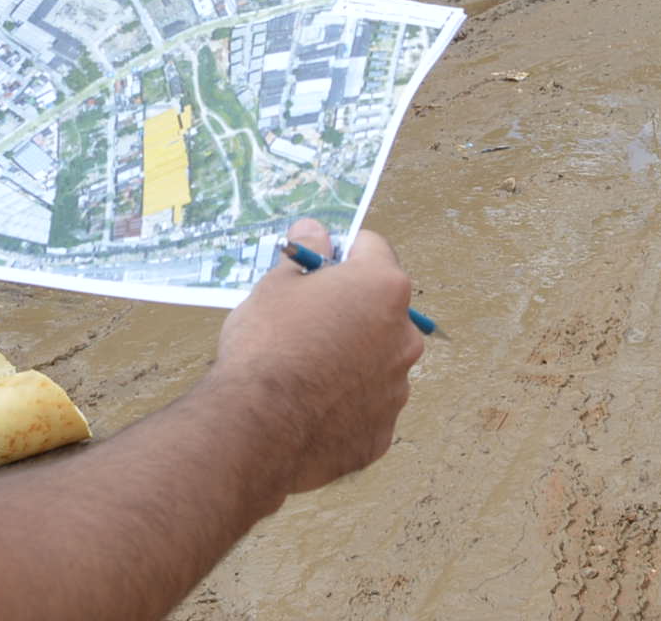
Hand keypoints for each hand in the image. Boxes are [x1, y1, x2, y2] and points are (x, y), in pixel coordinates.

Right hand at [205, 218, 424, 497]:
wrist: (256, 429)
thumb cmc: (266, 346)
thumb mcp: (276, 285)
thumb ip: (304, 254)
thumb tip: (314, 230)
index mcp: (384, 288)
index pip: (371, 249)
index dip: (339, 255)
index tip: (313, 269)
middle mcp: (404, 336)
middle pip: (381, 307)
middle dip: (350, 308)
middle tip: (305, 322)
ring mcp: (397, 388)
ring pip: (377, 358)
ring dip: (352, 357)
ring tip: (304, 371)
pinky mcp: (383, 431)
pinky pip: (367, 405)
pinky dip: (346, 403)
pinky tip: (310, 408)